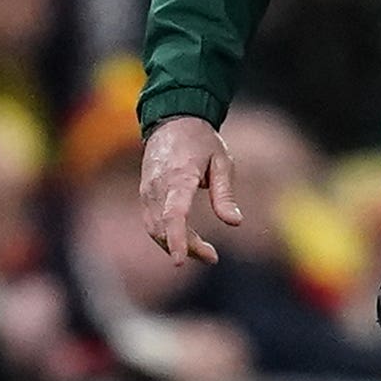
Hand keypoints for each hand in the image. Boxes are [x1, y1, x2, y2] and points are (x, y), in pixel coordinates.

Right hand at [139, 116, 242, 266]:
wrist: (172, 120)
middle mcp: (158, 186)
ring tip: (206, 253)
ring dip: (177, 244)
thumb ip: (225, 194)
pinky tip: (187, 242)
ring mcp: (147, 191)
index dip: (176, 238)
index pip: (174, 213)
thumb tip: (235, 223)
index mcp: (179, 176)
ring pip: (156, 229)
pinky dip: (167, 236)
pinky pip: (153, 222)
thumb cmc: (201, 141)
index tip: (180, 261)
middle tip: (213, 257)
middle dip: (187, 247)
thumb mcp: (222, 162)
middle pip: (165, 227)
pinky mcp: (145, 195)